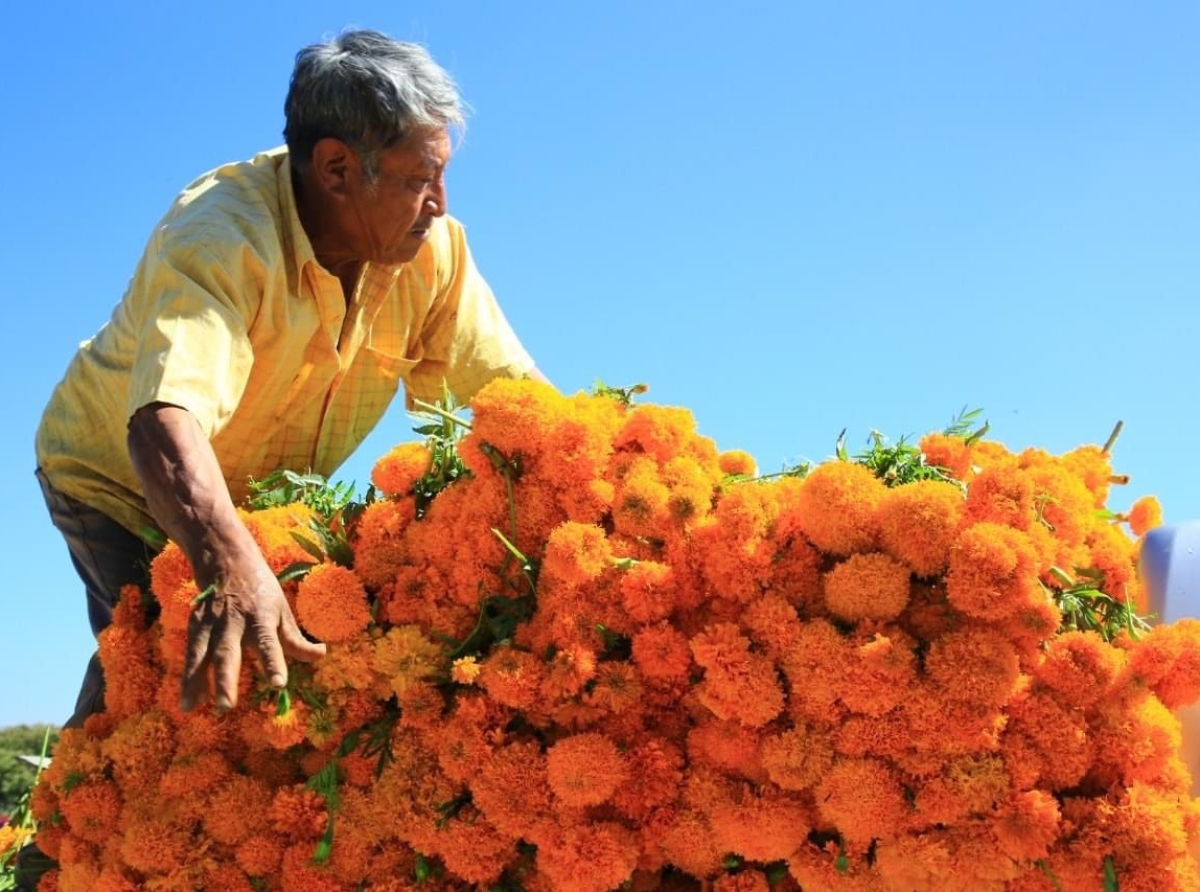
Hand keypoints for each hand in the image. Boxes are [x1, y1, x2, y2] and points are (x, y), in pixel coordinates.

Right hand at [181, 547, 325, 710]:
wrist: (226, 559)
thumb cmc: (260, 590)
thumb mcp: (282, 609)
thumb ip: (296, 639)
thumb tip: (321, 655)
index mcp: (261, 617)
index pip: (269, 643)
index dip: (274, 663)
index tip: (278, 684)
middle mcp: (234, 622)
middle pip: (228, 653)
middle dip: (226, 679)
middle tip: (227, 705)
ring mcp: (211, 625)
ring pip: (202, 655)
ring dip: (196, 682)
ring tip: (192, 706)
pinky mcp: (195, 627)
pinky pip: (190, 655)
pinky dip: (186, 678)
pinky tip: (187, 701)